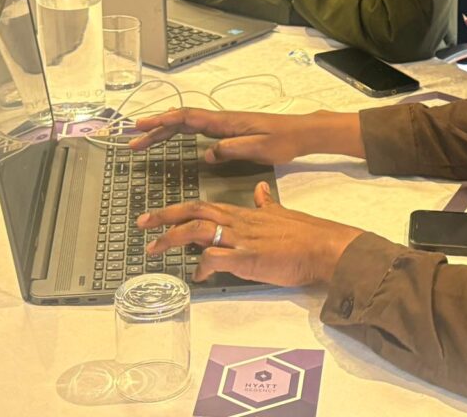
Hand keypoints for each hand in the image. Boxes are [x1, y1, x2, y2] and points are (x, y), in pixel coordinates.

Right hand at [130, 107, 365, 164]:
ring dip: (165, 131)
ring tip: (144, 142)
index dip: (163, 121)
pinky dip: (181, 134)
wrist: (302, 132)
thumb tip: (207, 153)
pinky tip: (173, 141)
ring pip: (188, 125)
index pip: (188, 118)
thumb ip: (233, 149)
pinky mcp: (230, 132)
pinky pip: (198, 130)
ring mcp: (225, 125)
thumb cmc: (284, 140)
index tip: (141, 126)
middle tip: (133, 140)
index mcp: (226, 122)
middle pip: (182, 120)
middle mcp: (222, 120)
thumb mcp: (260, 148)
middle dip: (156, 128)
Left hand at [138, 181, 363, 284]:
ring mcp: (241, 240)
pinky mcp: (247, 258)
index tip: (156, 216)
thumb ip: (267, 203)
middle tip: (142, 223)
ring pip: (198, 229)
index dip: (178, 210)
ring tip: (155, 248)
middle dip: (164, 216)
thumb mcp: (282, 212)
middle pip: (194, 211)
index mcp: (244, 214)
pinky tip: (198, 276)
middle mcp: (239, 223)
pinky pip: (215, 259)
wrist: (324, 247)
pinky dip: (201, 266)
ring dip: (172, 237)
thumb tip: (261, 190)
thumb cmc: (306, 235)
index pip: (204, 205)